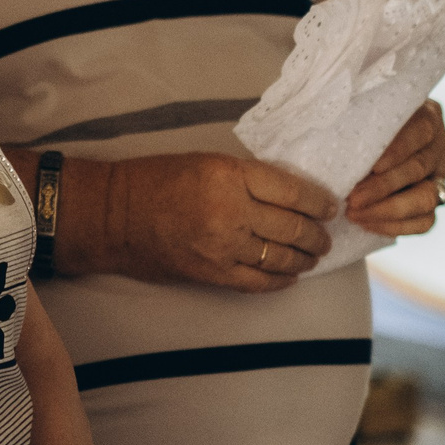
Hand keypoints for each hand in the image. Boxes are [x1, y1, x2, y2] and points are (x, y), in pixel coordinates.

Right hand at [111, 153, 338, 291]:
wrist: (114, 216)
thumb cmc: (156, 180)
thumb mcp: (206, 163)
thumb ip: (247, 178)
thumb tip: (290, 195)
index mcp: (230, 175)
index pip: (293, 191)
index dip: (319, 202)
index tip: (329, 206)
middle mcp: (231, 211)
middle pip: (293, 227)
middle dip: (317, 234)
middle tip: (325, 235)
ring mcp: (223, 246)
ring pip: (282, 257)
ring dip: (304, 258)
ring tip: (312, 256)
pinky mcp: (213, 273)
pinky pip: (259, 282)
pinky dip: (281, 280)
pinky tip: (290, 276)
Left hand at [346, 100, 444, 235]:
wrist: (371, 143)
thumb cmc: (363, 122)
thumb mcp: (365, 112)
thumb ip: (357, 119)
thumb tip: (324, 128)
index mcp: (427, 115)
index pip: (421, 130)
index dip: (398, 150)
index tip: (372, 166)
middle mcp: (438, 145)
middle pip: (418, 168)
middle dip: (383, 187)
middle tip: (352, 199)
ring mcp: (440, 174)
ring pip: (426, 198)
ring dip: (388, 210)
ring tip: (355, 214)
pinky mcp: (435, 200)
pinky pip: (425, 221)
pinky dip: (396, 226)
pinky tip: (368, 224)